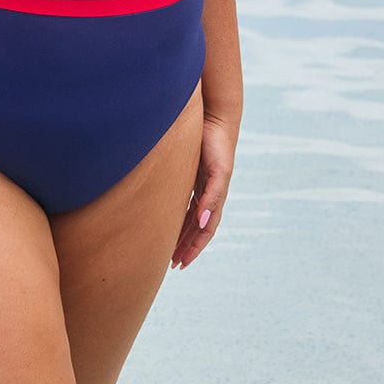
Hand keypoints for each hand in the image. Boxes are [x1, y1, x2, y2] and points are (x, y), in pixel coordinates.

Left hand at [171, 112, 237, 268]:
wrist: (214, 119)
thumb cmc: (217, 145)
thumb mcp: (217, 173)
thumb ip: (212, 196)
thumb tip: (203, 222)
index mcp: (215, 197)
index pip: (205, 230)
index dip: (195, 247)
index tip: (181, 263)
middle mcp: (207, 193)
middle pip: (196, 227)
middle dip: (186, 246)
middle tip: (172, 264)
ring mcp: (199, 184)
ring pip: (189, 217)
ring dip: (181, 234)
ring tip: (168, 250)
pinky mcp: (190, 173)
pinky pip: (183, 200)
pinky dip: (177, 214)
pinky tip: (165, 220)